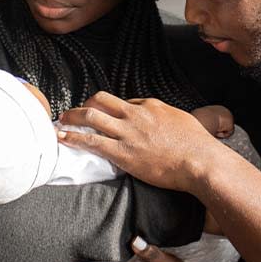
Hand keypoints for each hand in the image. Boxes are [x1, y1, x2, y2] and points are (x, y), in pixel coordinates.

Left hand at [57, 92, 230, 192]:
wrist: (199, 160)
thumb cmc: (197, 145)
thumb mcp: (182, 121)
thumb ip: (168, 119)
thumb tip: (165, 122)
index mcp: (150, 106)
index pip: (124, 102)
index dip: (111, 108)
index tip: (104, 115)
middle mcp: (135, 115)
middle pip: (101, 100)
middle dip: (84, 104)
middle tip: (75, 111)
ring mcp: (127, 132)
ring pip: (91, 116)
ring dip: (72, 117)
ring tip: (61, 120)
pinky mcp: (122, 152)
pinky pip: (91, 141)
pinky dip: (73, 137)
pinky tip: (63, 138)